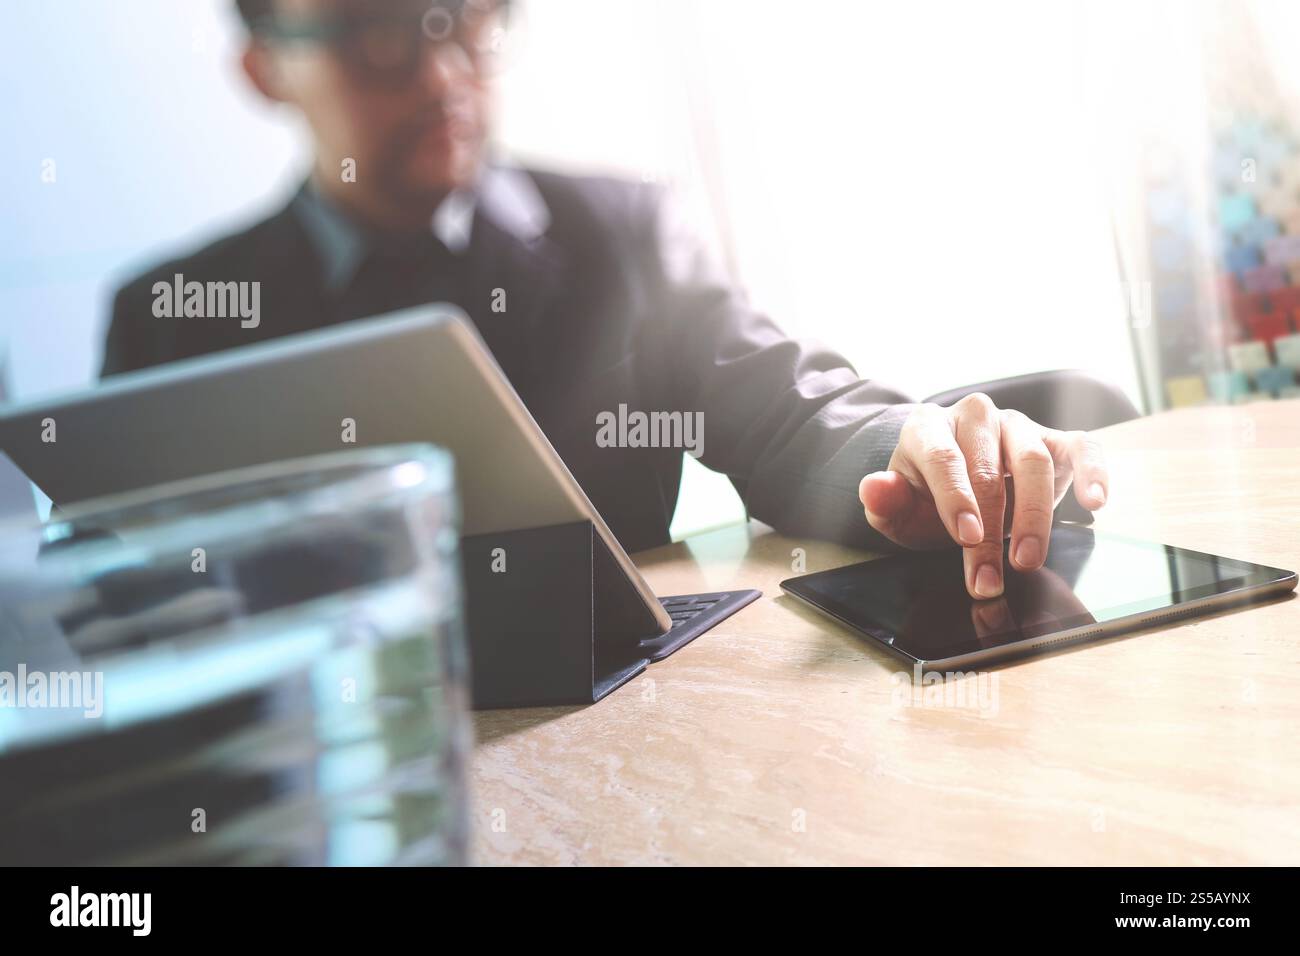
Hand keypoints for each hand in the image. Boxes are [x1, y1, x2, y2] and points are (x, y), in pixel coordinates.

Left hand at [857, 393, 1108, 599]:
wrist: (955, 483)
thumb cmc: (926, 496)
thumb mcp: (899, 508)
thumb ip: (884, 501)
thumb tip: (873, 488)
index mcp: (929, 427)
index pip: (943, 457)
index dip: (956, 499)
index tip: (967, 538)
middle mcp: (975, 417)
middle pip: (989, 469)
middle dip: (991, 530)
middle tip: (990, 577)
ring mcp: (1018, 425)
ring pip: (1034, 460)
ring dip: (1034, 516)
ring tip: (1027, 560)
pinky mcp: (1056, 440)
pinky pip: (1082, 447)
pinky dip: (1092, 472)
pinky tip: (1094, 502)